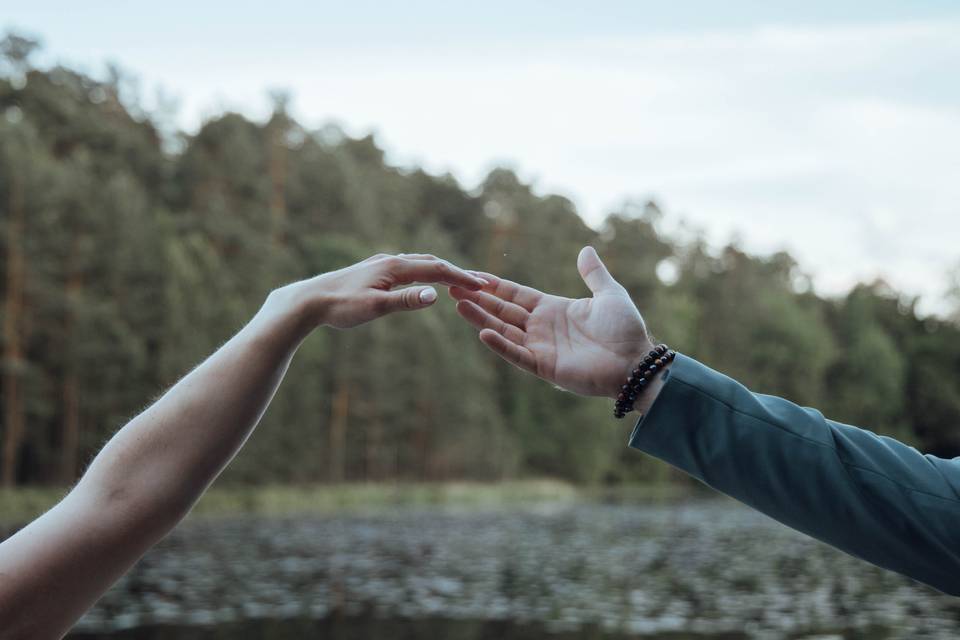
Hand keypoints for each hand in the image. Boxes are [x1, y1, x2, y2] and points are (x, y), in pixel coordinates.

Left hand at [281, 253, 486, 329]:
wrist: (309, 300)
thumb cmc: (341, 307)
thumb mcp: (375, 307)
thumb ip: (406, 300)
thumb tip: (436, 295)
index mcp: (395, 267)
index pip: (436, 270)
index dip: (461, 278)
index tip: (482, 286)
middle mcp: (390, 260)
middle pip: (431, 262)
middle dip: (456, 271)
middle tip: (479, 282)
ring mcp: (381, 264)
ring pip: (418, 262)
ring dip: (440, 269)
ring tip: (457, 278)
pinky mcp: (373, 270)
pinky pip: (407, 266)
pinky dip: (423, 270)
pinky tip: (420, 277)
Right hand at [450, 247, 653, 397]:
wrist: (636, 362)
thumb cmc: (625, 330)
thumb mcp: (610, 294)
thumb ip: (593, 274)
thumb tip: (586, 249)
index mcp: (553, 309)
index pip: (516, 295)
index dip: (494, 286)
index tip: (471, 276)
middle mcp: (541, 328)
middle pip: (502, 311)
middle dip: (478, 300)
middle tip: (451, 287)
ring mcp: (540, 347)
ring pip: (503, 330)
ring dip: (481, 319)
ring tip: (458, 305)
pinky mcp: (544, 366)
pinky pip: (517, 354)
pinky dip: (500, 345)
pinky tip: (482, 333)